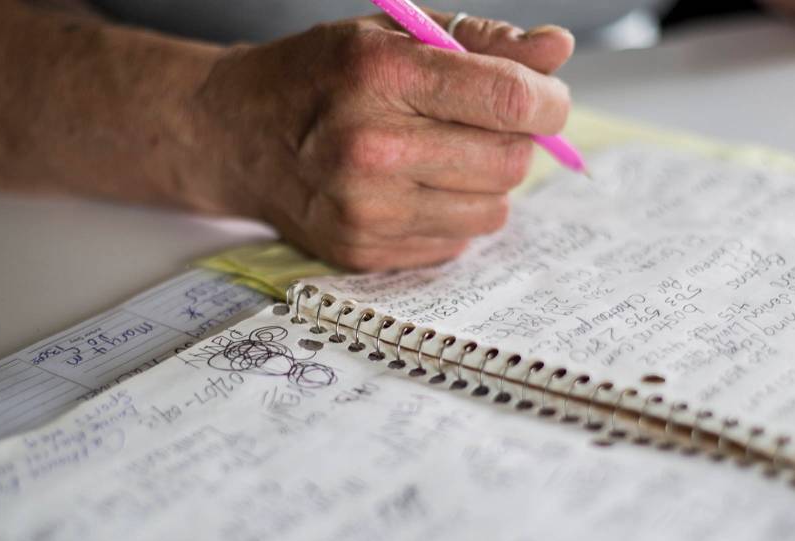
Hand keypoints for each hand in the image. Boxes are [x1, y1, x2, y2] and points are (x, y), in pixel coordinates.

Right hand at [193, 12, 574, 270]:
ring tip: (437, 157)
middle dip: (513, 142)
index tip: (546, 100)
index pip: (509, 102)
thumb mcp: (392, 34)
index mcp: (380, 77)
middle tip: (480, 125)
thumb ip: (481, 41)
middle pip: (509, 164)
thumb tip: (557, 51)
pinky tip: (411, 189)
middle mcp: (370, 150)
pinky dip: (451, 214)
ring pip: (491, 210)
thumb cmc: (320, 77)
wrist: (238, 136)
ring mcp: (366, 212)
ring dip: (483, 183)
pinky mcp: (365, 253)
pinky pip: (457, 241)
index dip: (547, 101)